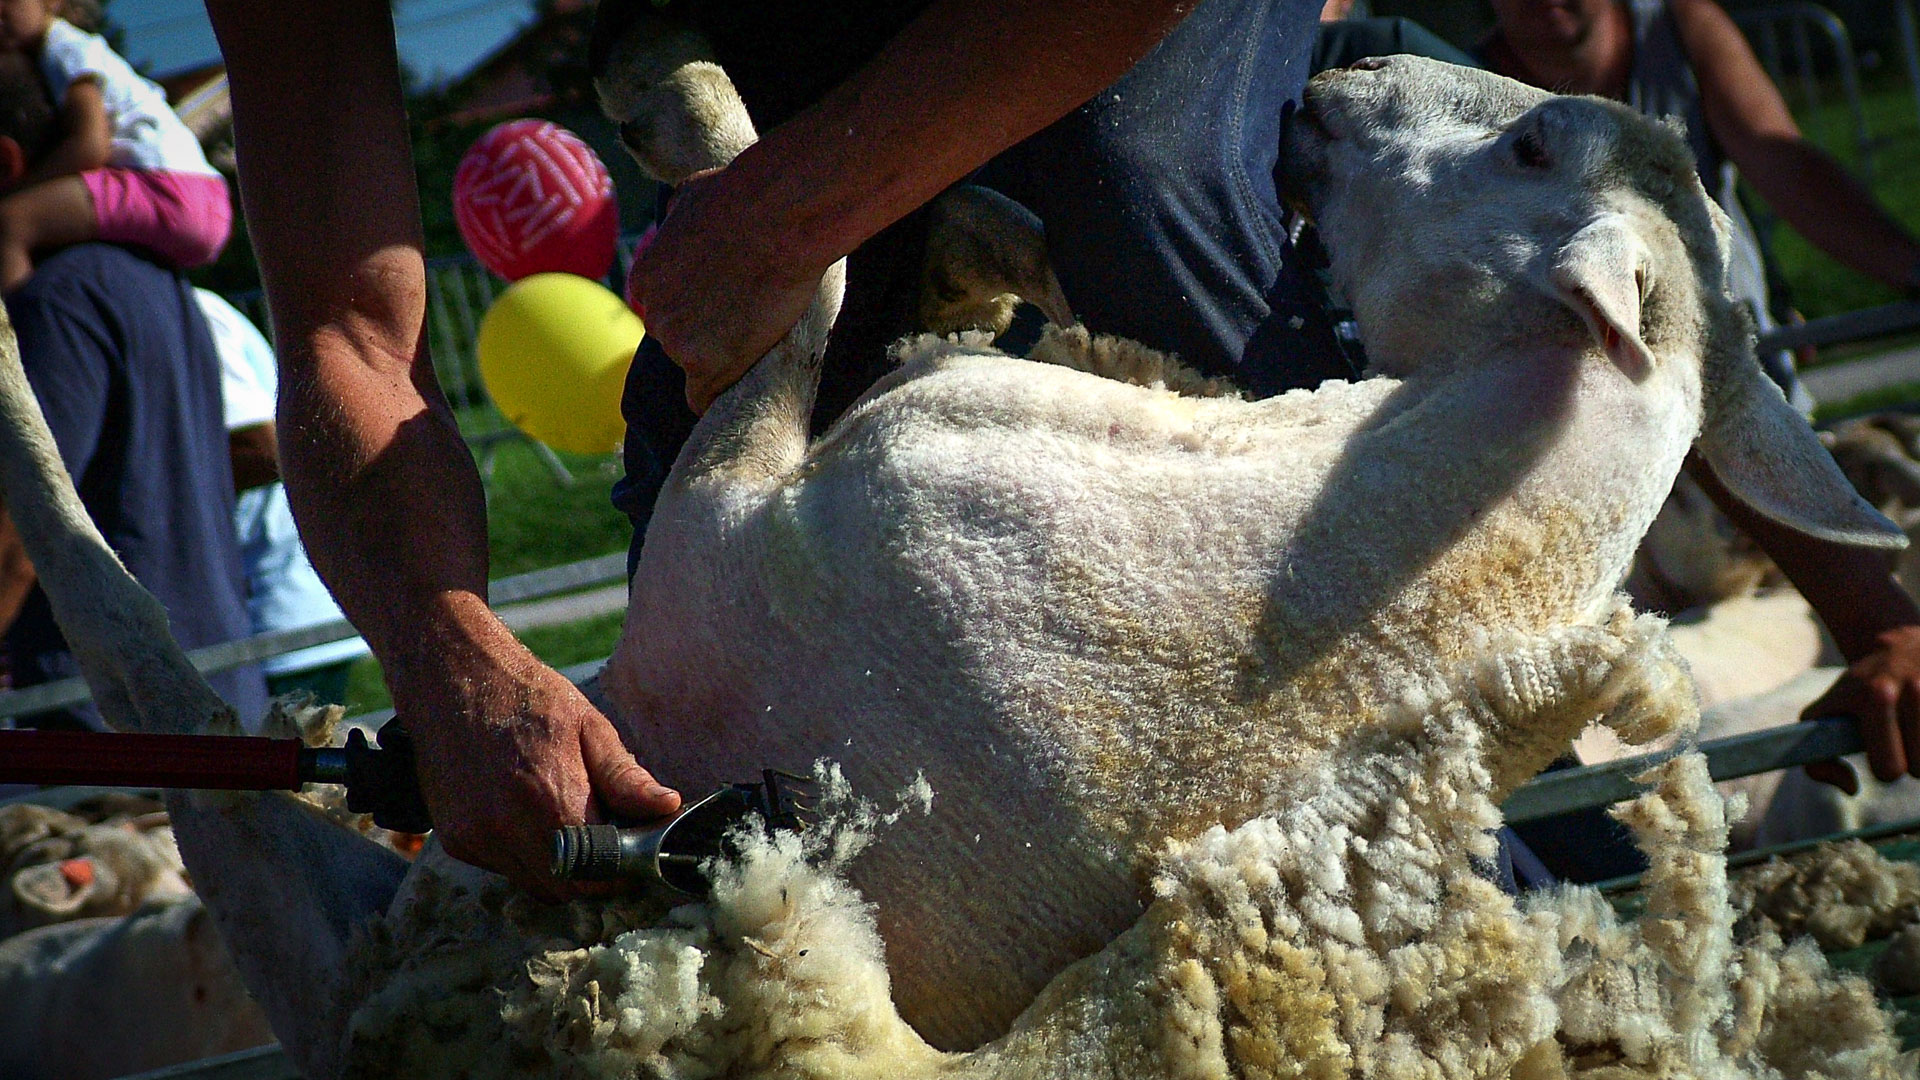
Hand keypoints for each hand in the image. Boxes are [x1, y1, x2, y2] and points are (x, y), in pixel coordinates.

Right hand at [396, 643, 679, 899]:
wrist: (452, 680)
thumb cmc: (529, 698)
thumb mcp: (589, 727)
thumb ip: (626, 777)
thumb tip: (666, 807)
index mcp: (550, 798)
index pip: (597, 874)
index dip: (619, 870)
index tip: (630, 853)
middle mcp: (507, 827)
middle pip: (566, 889)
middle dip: (591, 874)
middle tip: (602, 838)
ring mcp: (476, 837)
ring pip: (533, 885)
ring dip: (557, 867)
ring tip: (562, 819)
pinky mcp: (455, 841)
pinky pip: (503, 868)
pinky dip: (523, 855)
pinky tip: (526, 815)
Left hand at [628, 166, 830, 413]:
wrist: (779, 214)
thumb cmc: (743, 195)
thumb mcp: (692, 194)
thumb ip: (678, 219)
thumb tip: (679, 216)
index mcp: (645, 278)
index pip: (663, 310)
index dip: (696, 308)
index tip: (723, 304)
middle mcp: (653, 314)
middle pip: (677, 340)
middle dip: (707, 333)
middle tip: (747, 317)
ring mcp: (677, 343)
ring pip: (696, 366)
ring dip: (722, 358)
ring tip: (759, 331)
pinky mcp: (706, 366)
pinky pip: (704, 397)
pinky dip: (720, 393)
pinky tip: (735, 388)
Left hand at [1801, 624, 1919, 792]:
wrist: (1901, 643)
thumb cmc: (1860, 691)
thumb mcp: (1826, 713)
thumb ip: (1818, 760)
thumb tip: (1851, 788)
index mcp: (1874, 697)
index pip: (1889, 770)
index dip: (1887, 767)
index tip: (1885, 750)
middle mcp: (1914, 689)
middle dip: (1915, 762)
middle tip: (1907, 739)